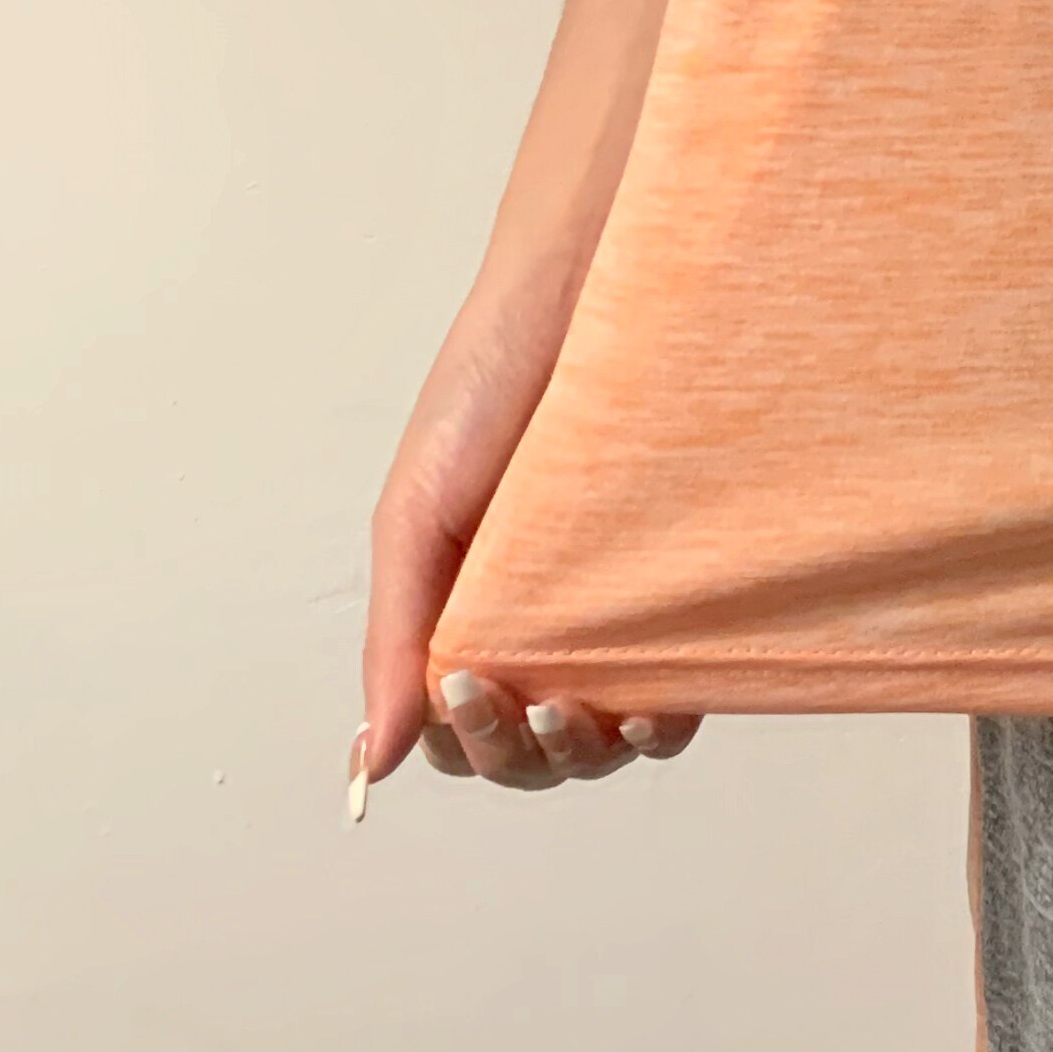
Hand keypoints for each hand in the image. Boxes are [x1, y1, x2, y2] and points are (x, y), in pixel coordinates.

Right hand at [352, 294, 699, 809]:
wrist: (584, 292)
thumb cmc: (487, 387)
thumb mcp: (418, 513)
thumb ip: (397, 634)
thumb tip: (372, 759)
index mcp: (468, 611)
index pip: (462, 730)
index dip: (465, 742)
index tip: (465, 692)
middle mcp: (540, 620)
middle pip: (528, 749)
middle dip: (516, 753)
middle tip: (517, 700)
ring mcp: (611, 605)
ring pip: (600, 736)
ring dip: (582, 752)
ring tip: (573, 710)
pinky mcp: (680, 580)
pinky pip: (676, 681)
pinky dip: (660, 718)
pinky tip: (649, 709)